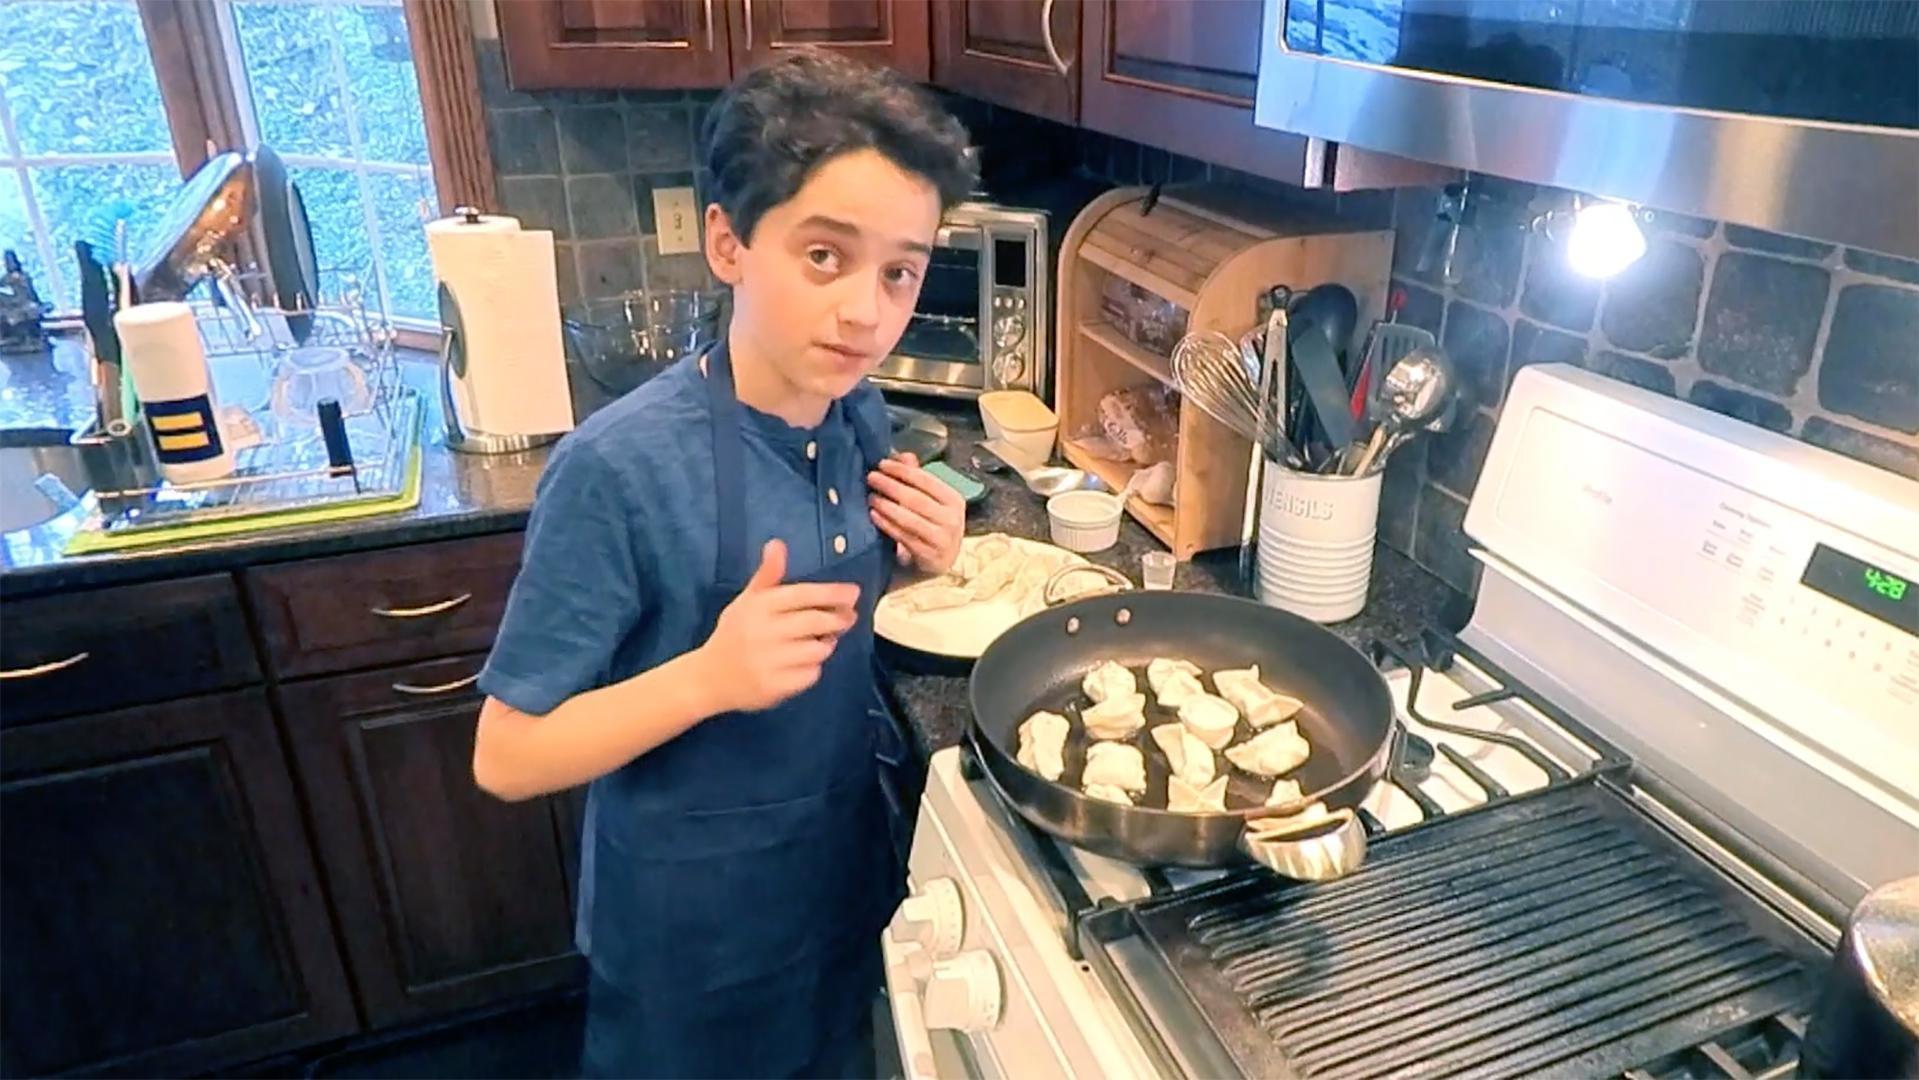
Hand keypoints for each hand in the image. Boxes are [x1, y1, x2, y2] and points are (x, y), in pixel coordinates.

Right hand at [697, 540, 860, 713]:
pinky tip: (802, 663)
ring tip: (820, 640)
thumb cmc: (734, 634)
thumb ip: (767, 576)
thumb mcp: (747, 601)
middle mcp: (764, 632)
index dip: (832, 593)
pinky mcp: (775, 687)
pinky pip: (811, 674)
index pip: (803, 595)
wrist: (709, 678)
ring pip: (818, 650)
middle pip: (816, 622)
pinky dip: (813, 668)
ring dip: (826, 644)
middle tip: (849, 616)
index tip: (854, 592)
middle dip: (839, 618)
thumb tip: (777, 544)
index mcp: (758, 607)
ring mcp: (769, 662)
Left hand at [867, 452, 964, 574]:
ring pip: (909, 518)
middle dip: (890, 486)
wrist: (936, 563)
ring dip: (886, 505)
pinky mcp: (930, 557)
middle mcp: (953, 519)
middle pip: (916, 498)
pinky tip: (874, 515)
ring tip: (870, 496)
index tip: (882, 464)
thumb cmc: (929, 525)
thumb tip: (902, 455)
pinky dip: (887, 525)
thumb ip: (916, 477)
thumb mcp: (928, 501)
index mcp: (954, 500)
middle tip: (871, 478)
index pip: (926, 480)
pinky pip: (904, 536)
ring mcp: (944, 540)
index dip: (902, 470)